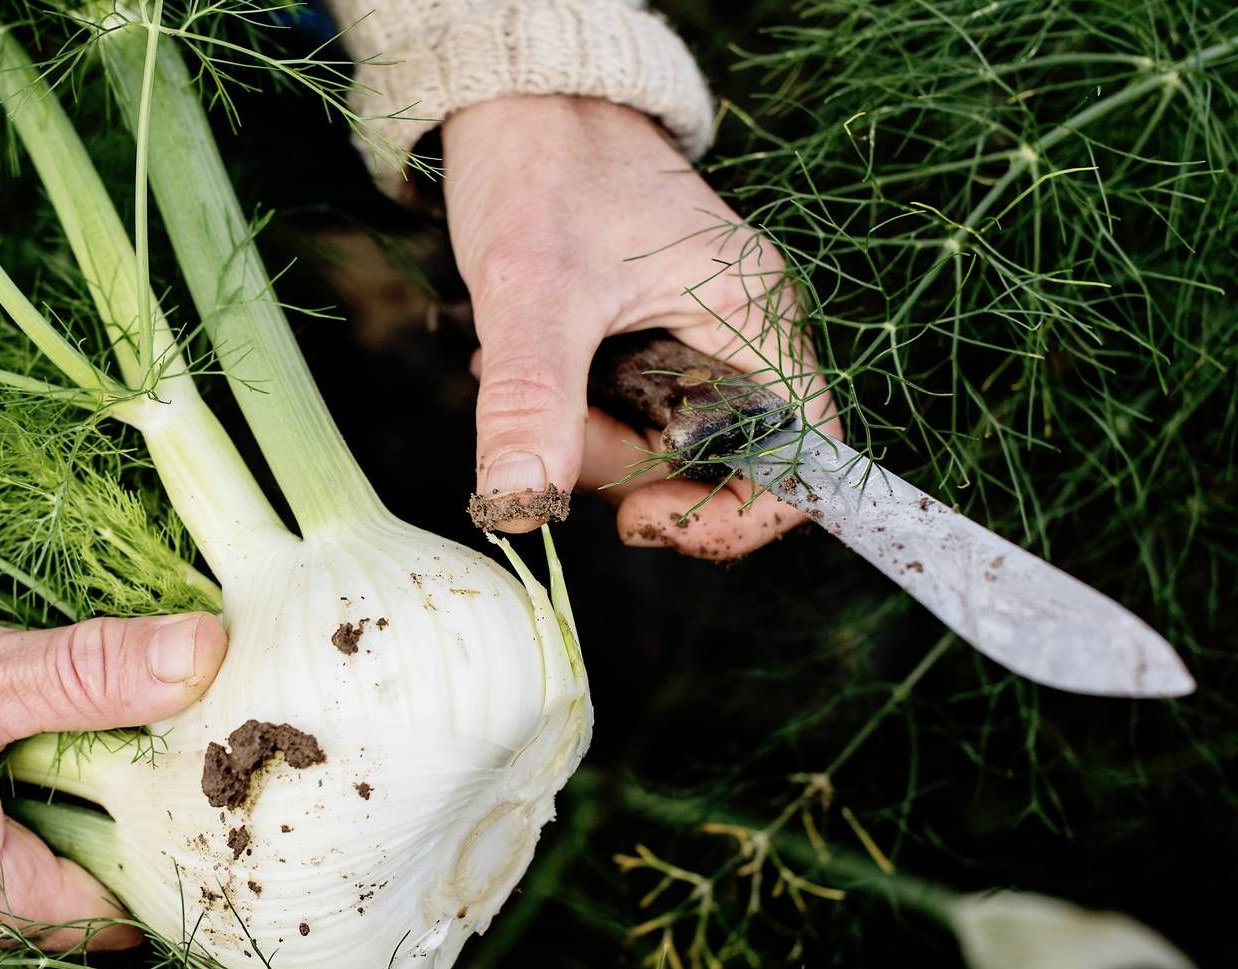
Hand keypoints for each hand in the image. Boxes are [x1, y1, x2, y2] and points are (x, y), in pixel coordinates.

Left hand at [442, 95, 839, 557]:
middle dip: (619, 465)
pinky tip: (519, 360)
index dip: (732, 517)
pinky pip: (623, 408)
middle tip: (545, 422)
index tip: (640, 520)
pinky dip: (567, 406)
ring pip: (655, 443)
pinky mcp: (648, 335)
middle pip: (712, 465)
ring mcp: (695, 334)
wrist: (514, 101)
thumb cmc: (542, 170)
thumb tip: (523, 508)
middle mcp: (741, 330)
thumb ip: (534, 403)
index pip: (801, 463)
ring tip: (516, 366)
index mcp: (754, 316)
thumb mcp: (532, 294)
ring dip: (577, 432)